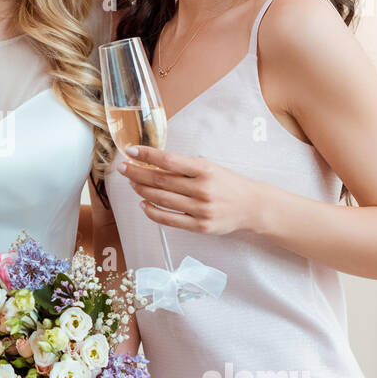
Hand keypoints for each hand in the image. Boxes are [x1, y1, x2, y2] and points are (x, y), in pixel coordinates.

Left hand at [116, 145, 260, 235]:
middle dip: (137, 173)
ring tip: (132, 183)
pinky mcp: (199, 226)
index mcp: (204, 170)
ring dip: (142, 190)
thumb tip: (153, 162)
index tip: (131, 151)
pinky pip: (168, 219)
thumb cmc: (228, 184)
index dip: (146, 155)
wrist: (252, 206)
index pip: (168, 161)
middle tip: (124, 168)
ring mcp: (200, 209)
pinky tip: (143, 204)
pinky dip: (152, 211)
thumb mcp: (210, 167)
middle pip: (160, 180)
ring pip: (161, 199)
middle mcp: (202, 189)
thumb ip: (185, 166)